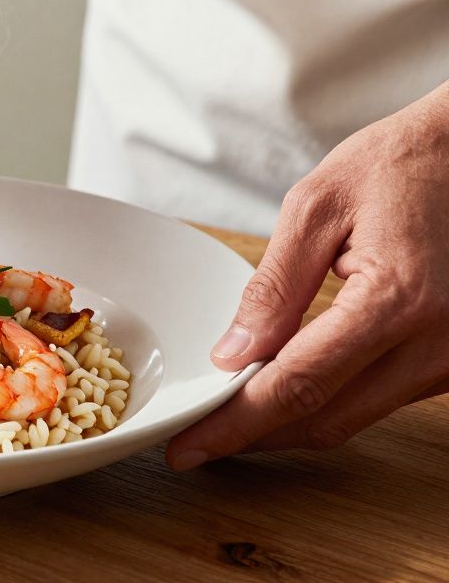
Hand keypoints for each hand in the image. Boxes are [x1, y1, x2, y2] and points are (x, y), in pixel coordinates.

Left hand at [167, 84, 448, 469]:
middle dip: (252, 437)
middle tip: (193, 442)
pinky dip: (327, 401)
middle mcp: (436, 344)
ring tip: (227, 417)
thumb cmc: (401, 165)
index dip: (235, 423)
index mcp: (398, 301)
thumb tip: (231, 355)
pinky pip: (379, 399)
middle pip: (325, 419)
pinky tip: (281, 390)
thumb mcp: (318, 207)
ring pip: (353, 418)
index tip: (187, 446)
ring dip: (288, 423)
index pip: (298, 385)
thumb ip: (273, 287)